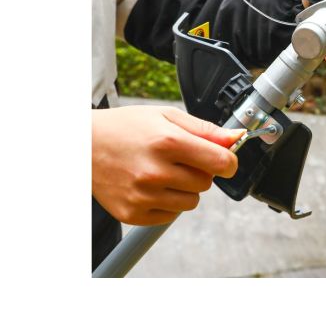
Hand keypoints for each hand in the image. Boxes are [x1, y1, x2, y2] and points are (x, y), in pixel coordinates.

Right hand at [92, 105, 244, 225]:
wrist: (83, 146)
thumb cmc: (126, 127)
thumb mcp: (166, 116)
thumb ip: (205, 129)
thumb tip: (236, 138)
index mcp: (167, 142)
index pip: (220, 162)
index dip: (229, 161)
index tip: (225, 159)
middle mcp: (155, 171)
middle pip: (206, 183)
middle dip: (200, 171)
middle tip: (179, 158)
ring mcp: (142, 196)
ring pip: (191, 202)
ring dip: (185, 189)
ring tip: (162, 172)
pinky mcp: (132, 214)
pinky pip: (171, 216)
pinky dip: (167, 203)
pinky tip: (151, 186)